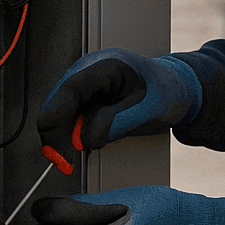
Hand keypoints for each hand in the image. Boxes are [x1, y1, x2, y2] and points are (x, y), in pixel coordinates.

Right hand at [39, 48, 200, 154]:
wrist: (177, 90)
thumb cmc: (167, 93)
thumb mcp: (148, 111)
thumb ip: (116, 123)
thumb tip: (86, 139)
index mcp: (108, 64)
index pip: (72, 86)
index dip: (55, 111)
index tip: (47, 133)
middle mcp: (92, 70)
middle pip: (60, 100)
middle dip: (57, 130)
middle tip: (63, 159)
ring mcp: (88, 84)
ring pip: (63, 111)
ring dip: (66, 134)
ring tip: (76, 155)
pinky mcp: (88, 97)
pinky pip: (73, 116)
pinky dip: (74, 133)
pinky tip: (84, 144)